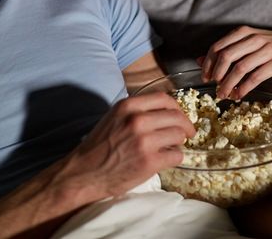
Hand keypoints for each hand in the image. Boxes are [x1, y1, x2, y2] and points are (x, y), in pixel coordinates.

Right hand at [64, 93, 194, 198]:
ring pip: (179, 135)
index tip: (180, 116)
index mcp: (128, 106)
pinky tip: (165, 160)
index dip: (177, 108)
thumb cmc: (98, 146)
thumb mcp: (114, 118)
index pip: (164, 99)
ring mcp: (144, 141)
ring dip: (179, 143)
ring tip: (171, 148)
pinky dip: (175, 158)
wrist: (83, 173)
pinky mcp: (149, 162)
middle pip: (176, 117)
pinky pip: (176, 155)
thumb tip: (164, 113)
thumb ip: (136, 111)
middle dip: (186, 126)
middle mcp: (137, 120)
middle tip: (188, 133)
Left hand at [198, 26, 271, 99]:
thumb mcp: (248, 43)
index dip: (208, 63)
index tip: (205, 77)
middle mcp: (253, 39)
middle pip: (226, 56)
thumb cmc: (271, 45)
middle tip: (214, 87)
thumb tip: (200, 61)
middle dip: (217, 75)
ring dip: (229, 84)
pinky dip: (244, 88)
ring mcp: (266, 50)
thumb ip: (226, 50)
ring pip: (240, 68)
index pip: (218, 47)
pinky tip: (239, 95)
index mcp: (243, 32)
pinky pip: (256, 77)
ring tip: (225, 95)